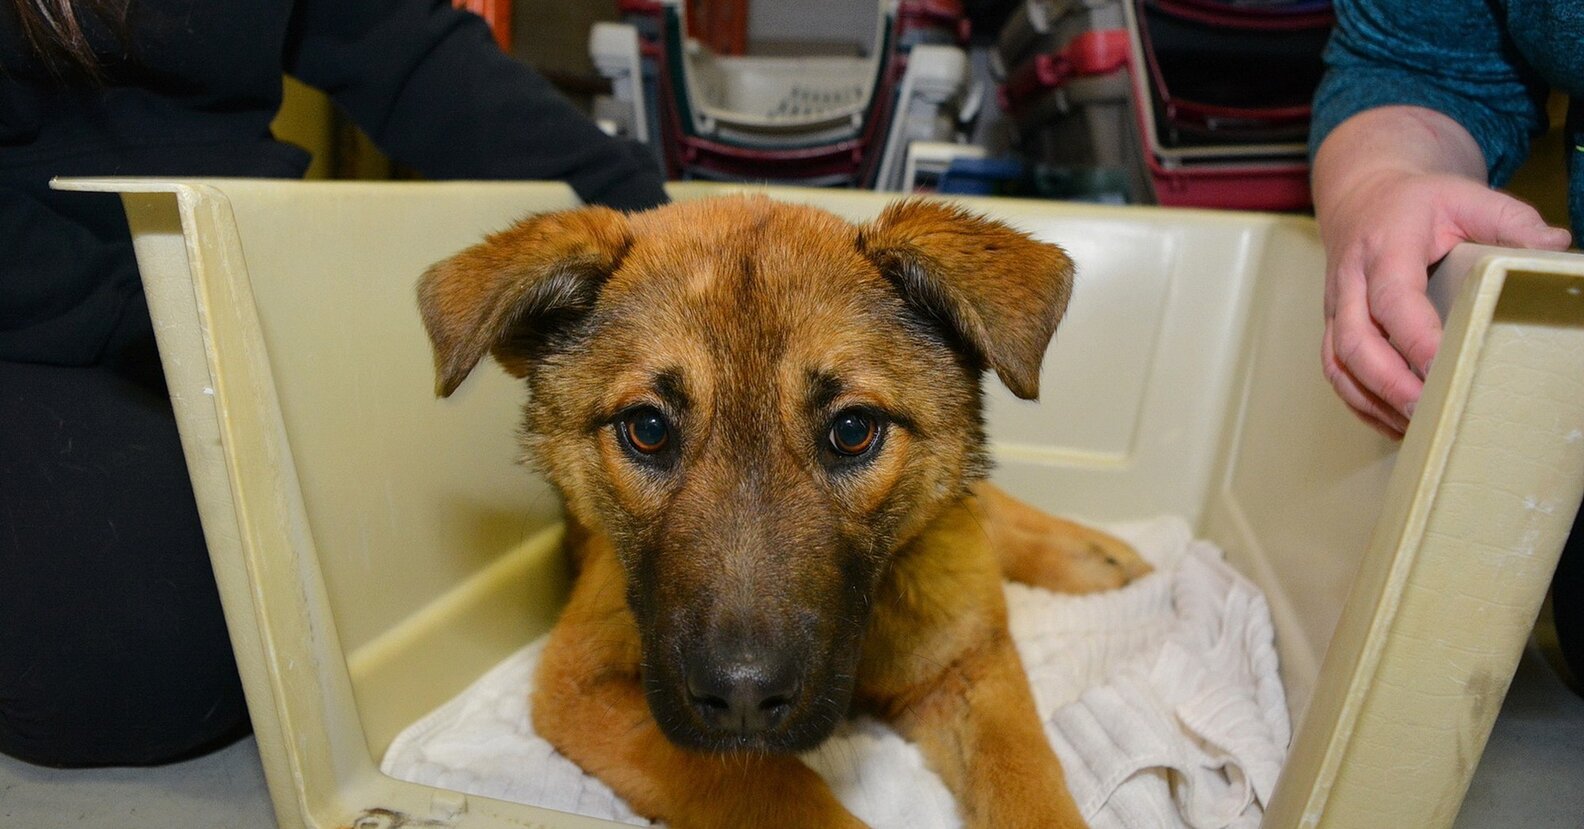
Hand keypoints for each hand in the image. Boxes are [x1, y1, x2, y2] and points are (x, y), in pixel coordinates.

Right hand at [1314, 108, 1569, 437]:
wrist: (1361, 196)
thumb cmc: (1418, 202)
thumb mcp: (1466, 196)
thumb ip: (1512, 220)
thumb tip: (1556, 247)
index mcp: (1383, 247)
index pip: (1392, 299)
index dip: (1414, 338)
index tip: (1445, 367)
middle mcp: (1349, 281)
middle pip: (1352, 340)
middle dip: (1388, 382)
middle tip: (1427, 411)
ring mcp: (1333, 307)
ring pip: (1337, 363)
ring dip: (1372, 399)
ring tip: (1414, 426)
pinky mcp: (1330, 327)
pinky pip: (1335, 373)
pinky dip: (1362, 403)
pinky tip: (1395, 421)